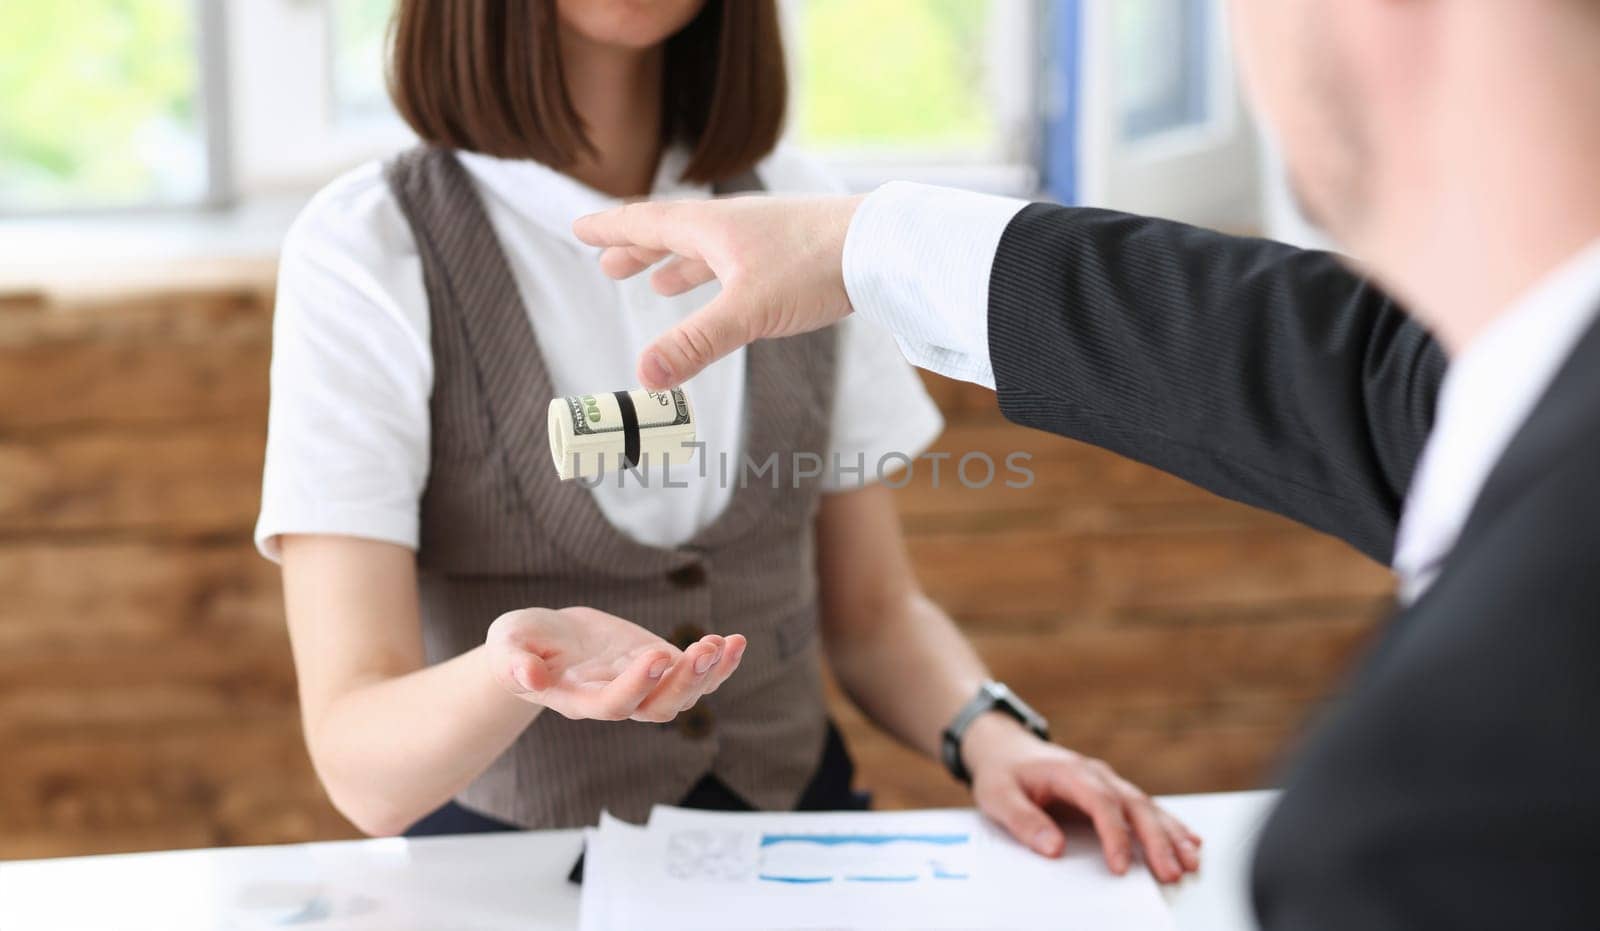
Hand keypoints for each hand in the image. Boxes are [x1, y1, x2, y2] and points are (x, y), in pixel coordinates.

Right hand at [484, 606, 746, 722]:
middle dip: (684, 682)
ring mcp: (643, 685)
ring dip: (708, 672)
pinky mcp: (660, 666)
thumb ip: (513, 663)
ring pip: (685, 695)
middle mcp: (617, 700)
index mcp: (580, 700)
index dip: (638, 685)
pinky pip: (697, 674)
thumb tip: (527, 678)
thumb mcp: (507, 645)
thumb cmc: (520, 644)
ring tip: (723, 642)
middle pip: (659, 708)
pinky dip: (719, 662)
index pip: (615, 705)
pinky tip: (736, 641)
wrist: (542, 640)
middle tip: (702, 649)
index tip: (658, 654)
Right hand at [573, 194, 864, 389]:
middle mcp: (732, 224)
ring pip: (707, 247)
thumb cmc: (814, 267)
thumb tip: (644, 378)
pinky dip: (719, 274)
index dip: (610, 230)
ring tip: (659, 280)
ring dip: (677, 263)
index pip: (645, 223)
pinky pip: (739, 260)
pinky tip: (730, 288)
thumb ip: (695, 344)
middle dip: (638, 250)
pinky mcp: (791, 251)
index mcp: (710, 227)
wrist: (883, 245)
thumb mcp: (747, 312)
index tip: (579, 229)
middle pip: (672, 233)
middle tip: (609, 264)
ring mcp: (763, 236)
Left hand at [963, 714, 1201, 883]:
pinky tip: (1190, 842)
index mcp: (1070, 772)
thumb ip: (1024, 822)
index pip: (1101, 803)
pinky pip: (1146, 809)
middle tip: (1172, 872)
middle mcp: (1096, 774)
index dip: (1115, 835)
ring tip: (1190, 862)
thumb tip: (1054, 848)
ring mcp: (1107, 782)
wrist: (1004, 747)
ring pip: (1147, 807)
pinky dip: (1169, 826)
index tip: (1121, 867)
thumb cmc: (1003, 772)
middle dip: (1157, 840)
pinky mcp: (1111, 792)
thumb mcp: (998, 796)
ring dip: (1171, 835)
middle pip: (1134, 806)